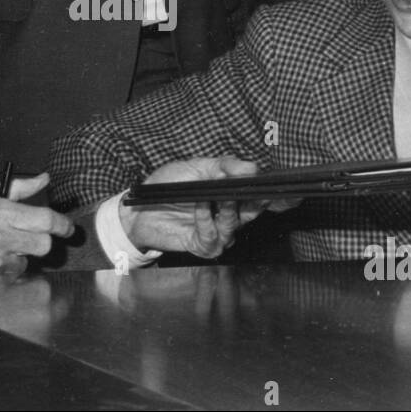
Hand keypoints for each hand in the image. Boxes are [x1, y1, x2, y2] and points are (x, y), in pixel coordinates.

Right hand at [0, 173, 73, 276]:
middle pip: (43, 244)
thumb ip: (17, 188)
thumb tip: (43, 178)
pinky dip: (9, 266)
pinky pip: (13, 272)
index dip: (62, 224)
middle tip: (33, 235)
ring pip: (29, 260)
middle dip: (43, 240)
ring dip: (23, 254)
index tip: (67, 227)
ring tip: (2, 245)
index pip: (45, 219)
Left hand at [119, 156, 259, 257]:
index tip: (271, 182)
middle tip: (253, 190)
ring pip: (234, 225)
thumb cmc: (168, 185)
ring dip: (229, 210)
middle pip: (252, 211)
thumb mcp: (197, 167)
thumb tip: (252, 167)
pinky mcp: (203, 246)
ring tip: (222, 197)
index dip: (266, 190)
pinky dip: (206, 219)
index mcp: (231, 196)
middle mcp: (228, 216)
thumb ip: (224, 165)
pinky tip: (200, 205)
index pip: (256, 195)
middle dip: (254, 201)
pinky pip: (212, 236)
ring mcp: (217, 233)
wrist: (140, 208)